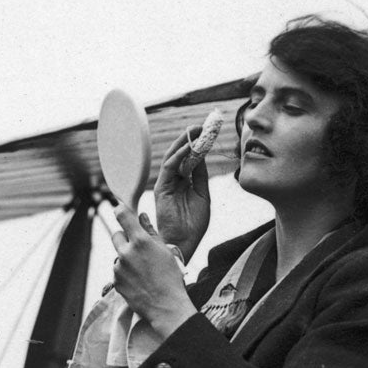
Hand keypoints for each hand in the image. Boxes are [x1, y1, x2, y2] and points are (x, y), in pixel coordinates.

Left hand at [112, 203, 196, 336]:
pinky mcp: (116, 281)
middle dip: (124, 238)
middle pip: (116, 235)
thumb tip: (141, 216)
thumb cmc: (171, 277)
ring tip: (143, 270)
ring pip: (118, 255)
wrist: (166, 307)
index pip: (122, 215)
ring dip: (126, 258)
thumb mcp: (165, 251)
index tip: (120, 209)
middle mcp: (126, 252)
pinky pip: (118, 271)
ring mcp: (119, 268)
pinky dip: (125, 273)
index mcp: (140, 241)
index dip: (120, 210)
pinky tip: (139, 281)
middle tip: (138, 247)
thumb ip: (151, 231)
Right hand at [151, 124, 211, 259]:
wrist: (184, 242)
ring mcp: (166, 183)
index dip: (197, 144)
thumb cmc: (194, 223)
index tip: (207, 131)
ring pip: (172, 157)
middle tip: (201, 125)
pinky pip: (168, 167)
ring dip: (183, 142)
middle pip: (179, 154)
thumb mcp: (202, 194)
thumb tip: (201, 155)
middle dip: (189, 138)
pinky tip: (188, 147)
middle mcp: (173, 180)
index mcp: (184, 182)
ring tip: (195, 130)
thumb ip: (200, 175)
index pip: (189, 158)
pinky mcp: (160, 188)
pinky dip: (178, 155)